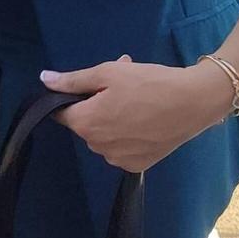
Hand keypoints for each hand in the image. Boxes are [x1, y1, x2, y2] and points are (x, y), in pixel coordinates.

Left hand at [39, 55, 236, 172]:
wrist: (194, 102)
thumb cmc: (149, 82)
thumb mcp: (108, 72)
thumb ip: (73, 80)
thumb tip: (44, 79)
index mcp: (86, 123)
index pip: (62, 112)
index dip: (74, 98)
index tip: (94, 87)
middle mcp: (97, 147)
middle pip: (86, 124)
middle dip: (97, 106)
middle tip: (122, 87)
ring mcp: (118, 159)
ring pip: (104, 137)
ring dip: (113, 120)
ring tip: (138, 100)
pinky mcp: (137, 165)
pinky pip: (121, 149)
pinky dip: (128, 136)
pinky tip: (146, 120)